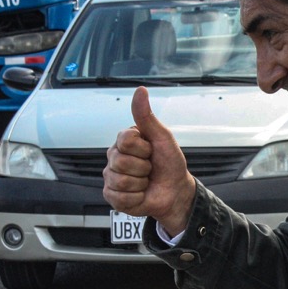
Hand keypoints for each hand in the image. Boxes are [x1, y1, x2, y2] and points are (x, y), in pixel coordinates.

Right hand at [102, 87, 195, 236]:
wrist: (176, 192)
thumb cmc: (170, 164)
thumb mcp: (162, 137)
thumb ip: (147, 116)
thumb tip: (140, 90)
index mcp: (125, 141)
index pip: (125, 140)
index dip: (143, 148)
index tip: (151, 151)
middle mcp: (115, 157)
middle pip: (121, 161)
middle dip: (143, 168)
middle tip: (150, 168)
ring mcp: (112, 177)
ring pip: (120, 180)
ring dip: (140, 183)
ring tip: (145, 181)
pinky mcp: (112, 195)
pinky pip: (119, 197)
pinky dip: (136, 198)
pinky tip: (140, 193)